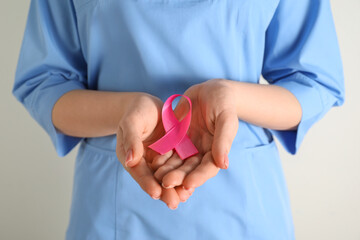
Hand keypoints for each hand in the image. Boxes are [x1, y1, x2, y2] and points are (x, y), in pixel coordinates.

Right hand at [115, 93, 183, 208]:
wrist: (149, 104)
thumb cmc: (136, 110)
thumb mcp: (132, 121)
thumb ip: (131, 140)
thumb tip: (130, 161)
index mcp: (130, 156)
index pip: (139, 171)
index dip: (147, 183)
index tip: (156, 193)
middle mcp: (144, 162)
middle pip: (153, 179)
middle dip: (164, 191)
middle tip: (174, 203)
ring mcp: (159, 158)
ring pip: (167, 175)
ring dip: (175, 187)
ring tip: (185, 197)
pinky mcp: (172, 154)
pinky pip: (178, 165)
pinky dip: (184, 174)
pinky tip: (193, 183)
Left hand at [153, 79, 238, 197]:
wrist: (210, 90)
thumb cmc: (223, 103)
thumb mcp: (226, 119)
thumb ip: (223, 140)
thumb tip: (223, 165)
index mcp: (216, 151)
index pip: (208, 168)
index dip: (198, 177)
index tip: (188, 184)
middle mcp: (201, 152)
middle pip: (189, 169)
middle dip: (179, 177)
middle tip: (166, 183)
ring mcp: (187, 146)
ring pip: (176, 162)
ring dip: (167, 171)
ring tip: (157, 177)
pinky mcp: (176, 139)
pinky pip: (167, 150)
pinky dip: (161, 157)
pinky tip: (152, 162)